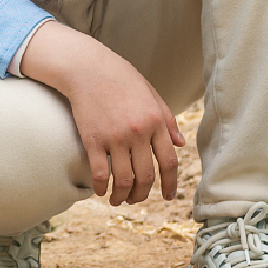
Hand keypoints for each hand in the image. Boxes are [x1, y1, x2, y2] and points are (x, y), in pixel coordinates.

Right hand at [19, 22, 187, 205]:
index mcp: (155, 121)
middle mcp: (138, 132)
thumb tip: (180, 143)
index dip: (170, 183)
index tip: (167, 197)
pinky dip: (101, 187)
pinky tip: (100, 191)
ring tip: (118, 199)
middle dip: (142, 194)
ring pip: (124, 180)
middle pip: (146, 176)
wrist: (87, 67)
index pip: (169, 161)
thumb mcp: (150, 94)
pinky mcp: (93, 139)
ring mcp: (115, 137)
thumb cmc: (120, 78)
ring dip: (122, 196)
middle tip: (136, 199)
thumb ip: (167, 119)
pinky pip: (100, 173)